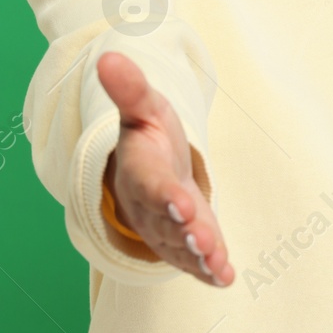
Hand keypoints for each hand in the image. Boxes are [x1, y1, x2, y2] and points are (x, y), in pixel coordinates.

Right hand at [97, 50, 233, 286]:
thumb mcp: (144, 106)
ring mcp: (163, 227)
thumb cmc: (149, 134)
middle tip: (202, 240)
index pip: (150, 182)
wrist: (148, 166)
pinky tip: (224, 277)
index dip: (165, 194)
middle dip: (185, 232)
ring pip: (179, 245)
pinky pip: (190, 259)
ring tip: (216, 264)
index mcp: (139, 168)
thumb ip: (130, 87)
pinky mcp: (179, 243)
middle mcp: (148, 204)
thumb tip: (108, 56)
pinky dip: (207, 270)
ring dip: (197, 255)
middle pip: (166, 221)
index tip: (181, 202)